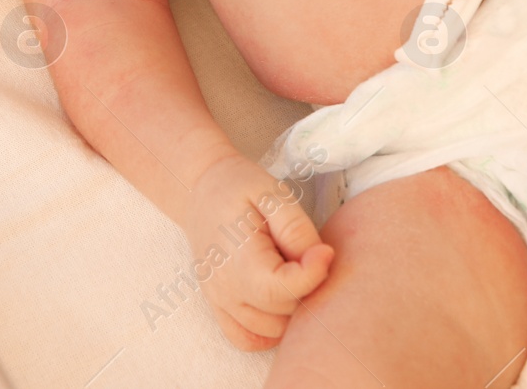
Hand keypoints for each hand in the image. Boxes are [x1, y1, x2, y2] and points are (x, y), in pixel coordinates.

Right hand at [185, 153, 334, 349]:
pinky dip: (270, 331)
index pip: (281, 290)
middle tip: (308, 254)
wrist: (201, 190)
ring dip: (292, 308)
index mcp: (237, 258)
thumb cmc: (238, 186)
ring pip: (272, 331)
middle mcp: (225, 289)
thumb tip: (320, 260)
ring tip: (292, 271)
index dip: (313, 276)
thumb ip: (296, 228)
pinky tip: (280, 301)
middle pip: (283, 312)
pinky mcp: (220, 308)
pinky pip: (248, 339)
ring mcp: (221, 303)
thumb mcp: (272, 193)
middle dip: (307, 287)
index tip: (325, 252)